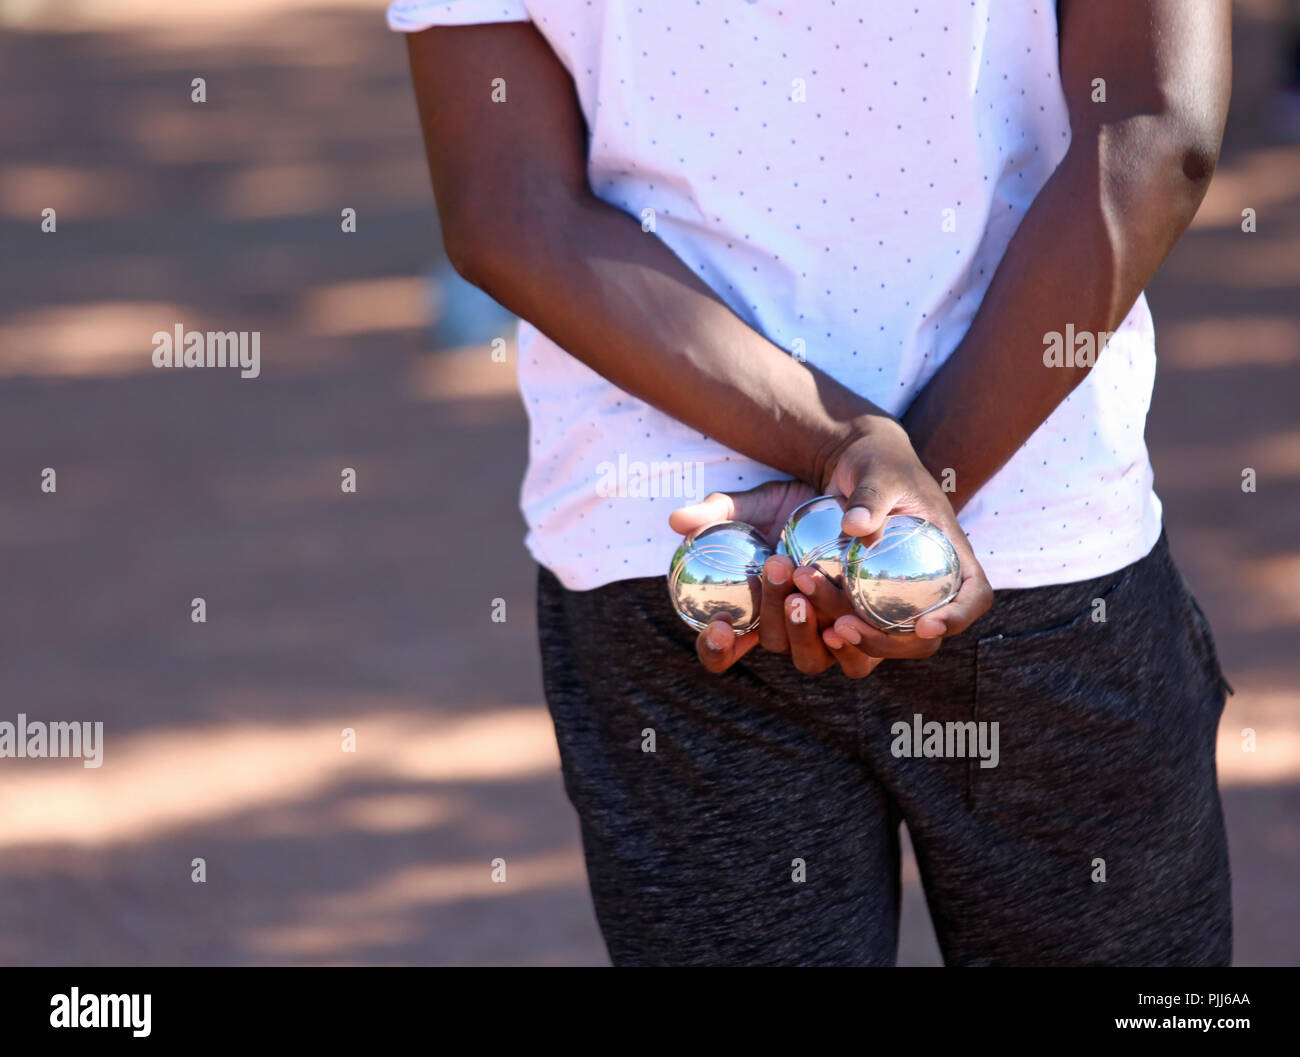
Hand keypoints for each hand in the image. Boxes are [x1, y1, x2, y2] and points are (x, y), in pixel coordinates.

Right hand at [669, 481, 881, 678]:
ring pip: (811, 658)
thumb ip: (711, 513)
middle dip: (772, 611)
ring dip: (806, 627)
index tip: (720, 624)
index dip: (715, 649)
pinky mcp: (862, 635)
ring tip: (806, 579)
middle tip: (775, 566)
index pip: (721, 651)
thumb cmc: (785, 505)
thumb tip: (676, 521)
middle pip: (773, 644)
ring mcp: (823, 639)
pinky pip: (856, 659)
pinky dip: (850, 646)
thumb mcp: (748, 503)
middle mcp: (785, 633)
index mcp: (749, 616)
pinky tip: (846, 619)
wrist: (844, 493)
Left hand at [819, 420, 993, 658]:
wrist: (852, 467)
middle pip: (927, 634)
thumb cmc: (879, 462)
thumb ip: (871, 496)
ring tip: (830, 629)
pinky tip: (814, 623)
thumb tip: (856, 527)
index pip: (975, 594)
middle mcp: (931, 582)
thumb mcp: (878, 471)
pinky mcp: (867, 596)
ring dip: (862, 642)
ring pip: (891, 638)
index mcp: (952, 553)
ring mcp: (899, 593)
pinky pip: (859, 622)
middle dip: (892, 643)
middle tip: (849, 629)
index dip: (959, 617)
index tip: (926, 625)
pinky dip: (839, 629)